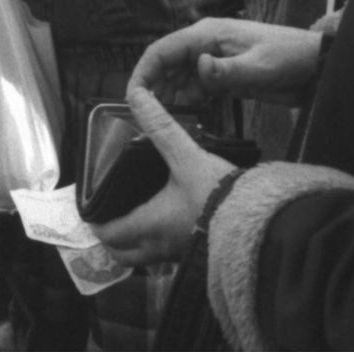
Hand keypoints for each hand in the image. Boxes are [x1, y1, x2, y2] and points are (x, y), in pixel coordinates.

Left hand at [92, 88, 236, 266]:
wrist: (263, 222)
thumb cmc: (219, 192)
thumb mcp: (186, 155)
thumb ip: (160, 126)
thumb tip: (136, 95)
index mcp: (148, 224)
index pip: (108, 233)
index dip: (95, 222)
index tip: (90, 207)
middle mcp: (159, 246)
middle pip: (122, 255)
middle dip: (112, 240)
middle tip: (109, 216)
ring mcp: (180, 255)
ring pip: (145, 258)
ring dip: (136, 243)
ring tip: (136, 215)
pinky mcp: (199, 254)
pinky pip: (168, 255)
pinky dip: (159, 243)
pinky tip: (169, 220)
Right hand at [129, 17, 324, 107]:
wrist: (319, 66)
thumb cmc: (291, 57)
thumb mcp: (260, 67)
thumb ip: (226, 70)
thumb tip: (198, 68)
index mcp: (207, 35)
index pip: (162, 51)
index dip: (143, 72)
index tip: (131, 96)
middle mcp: (204, 45)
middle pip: (166, 64)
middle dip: (153, 88)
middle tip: (145, 115)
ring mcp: (214, 60)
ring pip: (179, 77)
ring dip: (170, 96)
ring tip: (162, 120)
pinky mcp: (224, 76)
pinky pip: (197, 87)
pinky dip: (189, 101)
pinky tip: (187, 116)